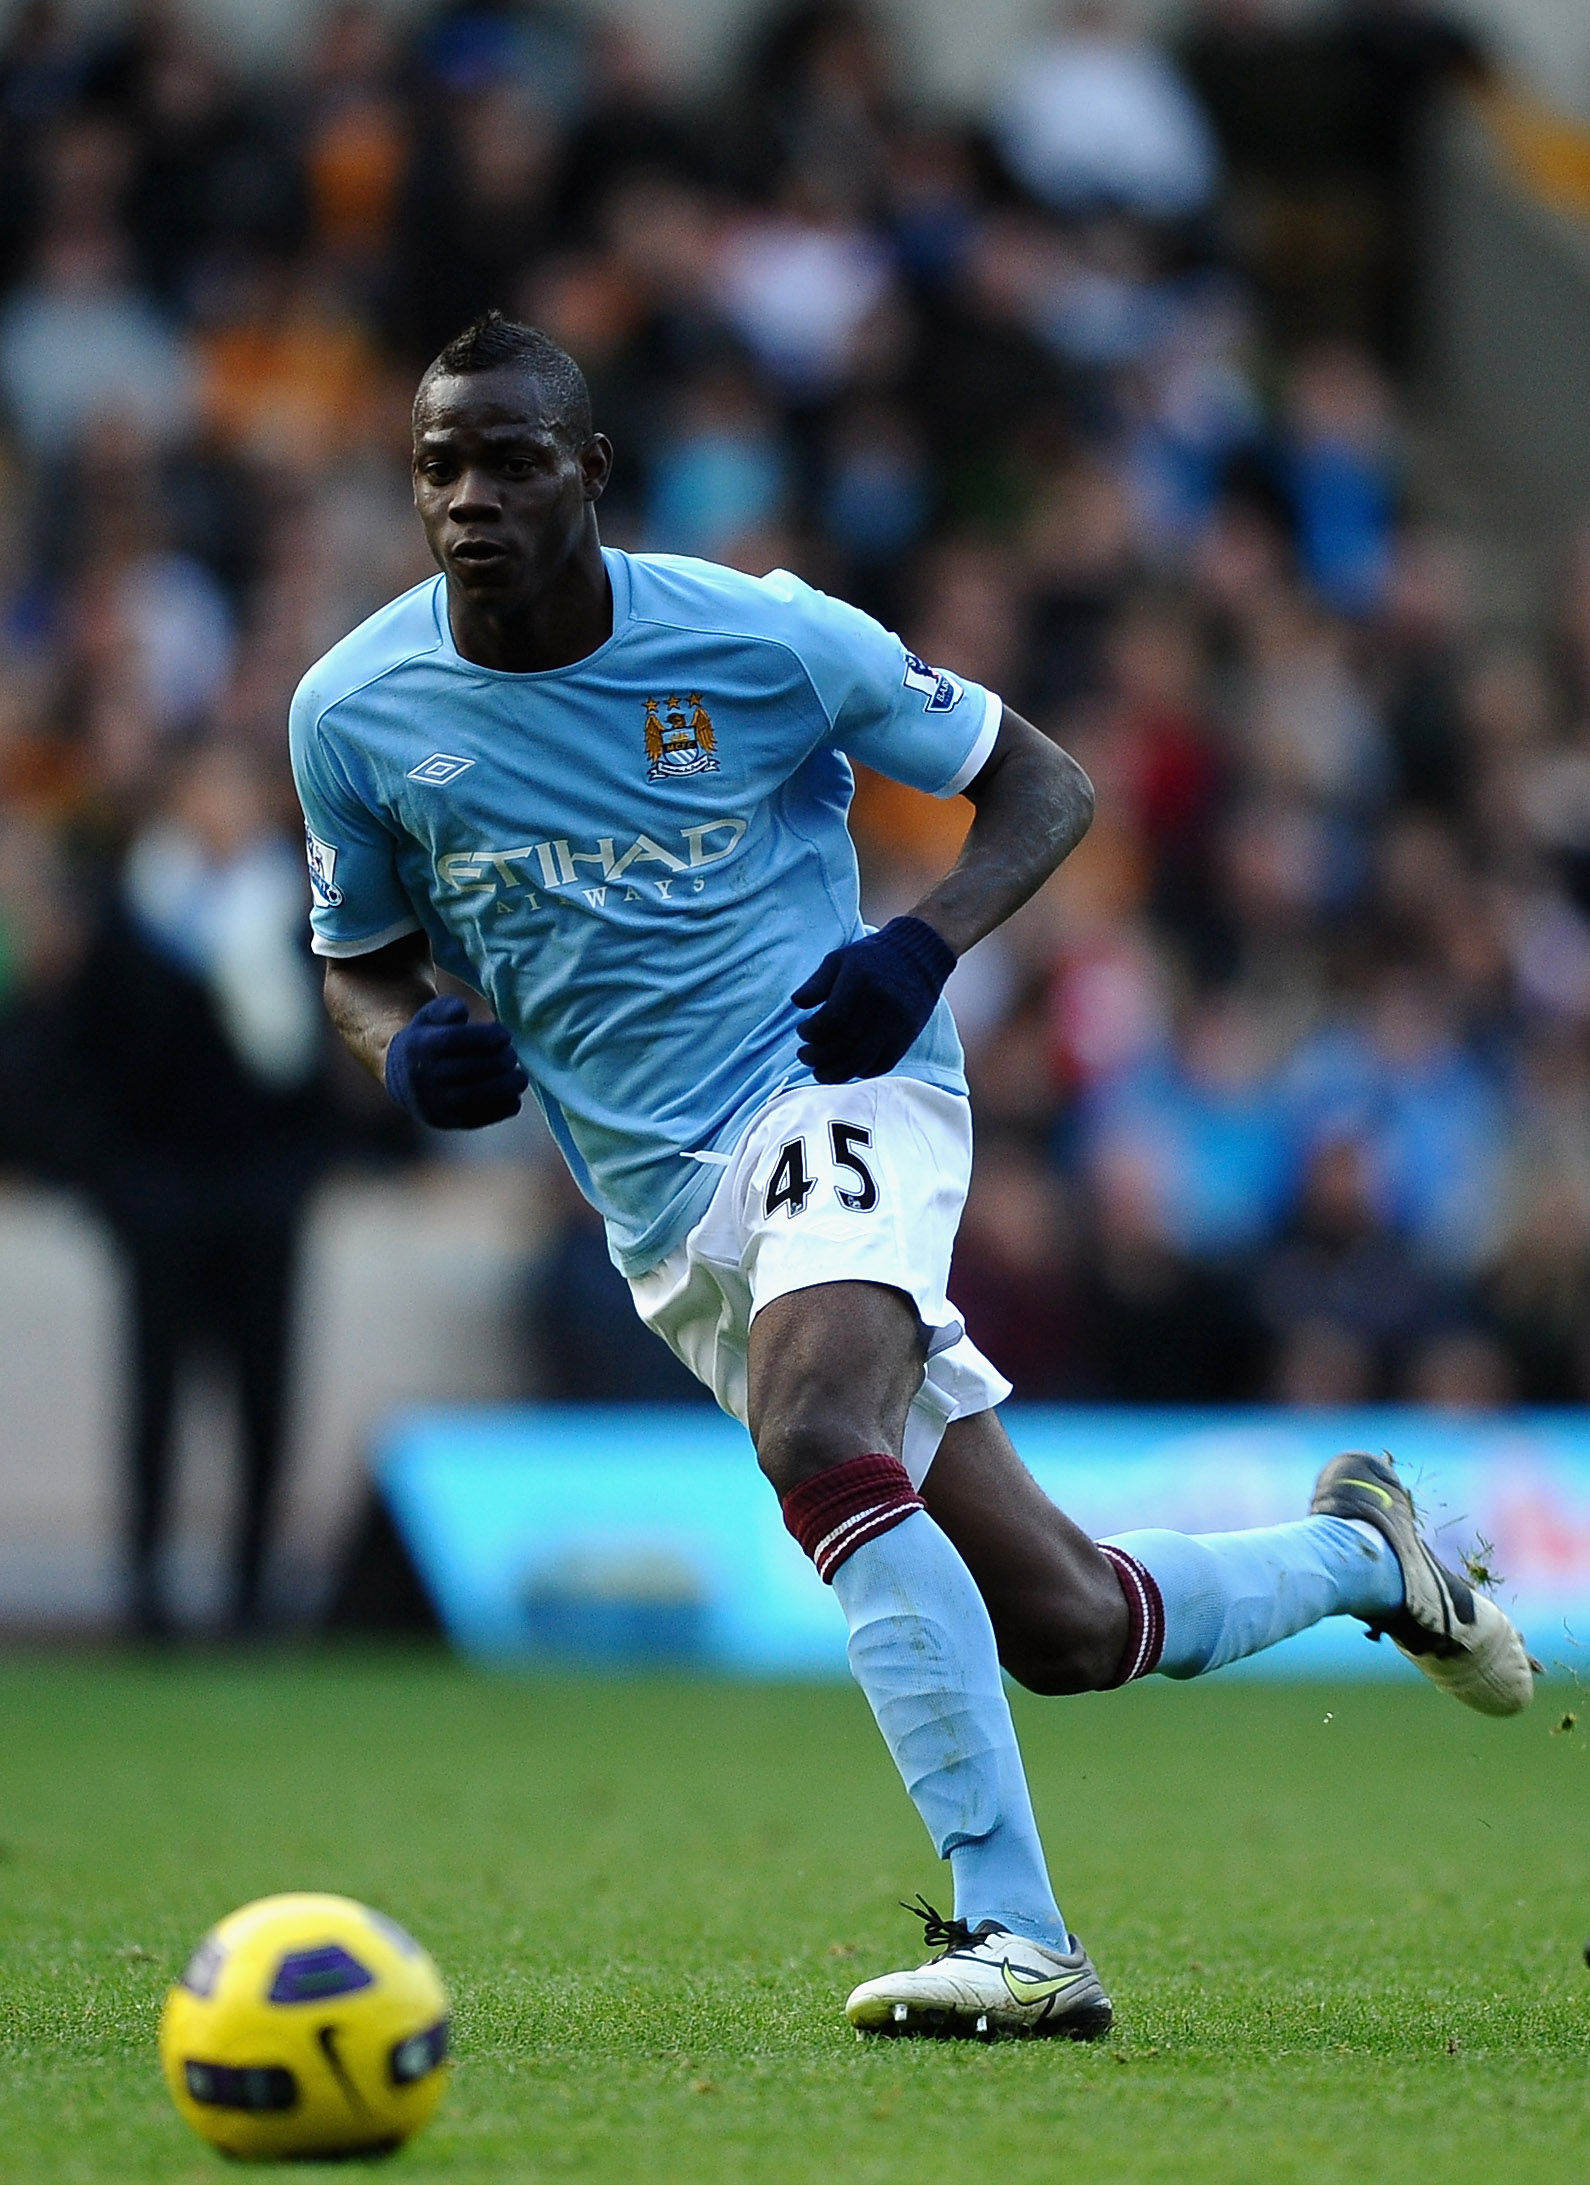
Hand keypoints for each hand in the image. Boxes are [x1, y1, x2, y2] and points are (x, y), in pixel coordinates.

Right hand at [383, 995, 528, 1128]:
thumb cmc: (427, 1040)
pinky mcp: (445, 1121)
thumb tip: (461, 1011)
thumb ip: (446, 1008)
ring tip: (519, 1078)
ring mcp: (433, 1102)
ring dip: (504, 1087)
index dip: (485, 1037)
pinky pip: (476, 1119)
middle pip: (467, 1068)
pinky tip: (513, 1097)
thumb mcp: (429, 1017)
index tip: (505, 1035)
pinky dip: (500, 1109)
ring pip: (473, 1096)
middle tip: (512, 1056)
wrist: (402, 1080)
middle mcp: (423, 1076)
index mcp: (420, 1046)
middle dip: (499, 1061)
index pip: (454, 1040)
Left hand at [791, 916, 955, 1083]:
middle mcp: (881, 1002)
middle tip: (804, 1056)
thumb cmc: (871, 958)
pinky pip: (882, 1065)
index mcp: (861, 979)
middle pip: (845, 1043)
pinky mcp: (908, 1036)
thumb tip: (797, 1004)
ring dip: (836, 1073)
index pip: (832, 1017)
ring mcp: (897, 1022)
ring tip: (819, 1073)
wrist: (920, 956)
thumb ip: (816, 982)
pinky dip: (860, 1072)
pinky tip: (847, 1068)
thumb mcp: (839, 959)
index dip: (811, 1032)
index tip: (802, 1031)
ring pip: (862, 1061)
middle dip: (818, 1057)